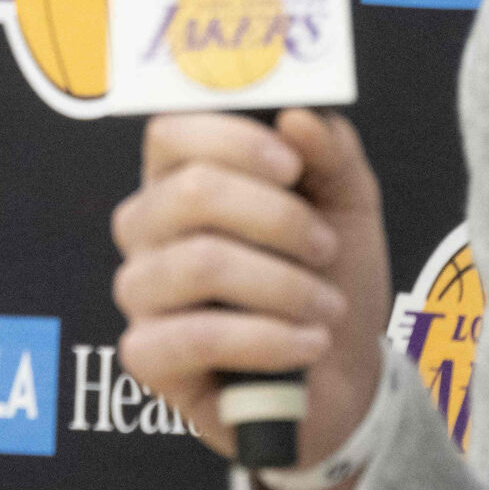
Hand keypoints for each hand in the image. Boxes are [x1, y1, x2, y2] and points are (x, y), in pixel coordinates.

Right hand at [110, 109, 391, 489]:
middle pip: (192, 192)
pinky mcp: (146, 355)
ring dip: (284, 285)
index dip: (234, 140)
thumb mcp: (348, 203)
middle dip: (278, 219)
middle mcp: (147, 226)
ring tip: (326, 306)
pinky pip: (197, 337)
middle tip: (324, 246)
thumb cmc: (329, 276)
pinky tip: (308, 344)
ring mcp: (141, 290)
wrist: (343, 373)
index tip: (292, 167)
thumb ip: (330, 152)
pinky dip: (269, 339)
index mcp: (180, 176)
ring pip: (201, 264)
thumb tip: (298, 116)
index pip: (171, 132)